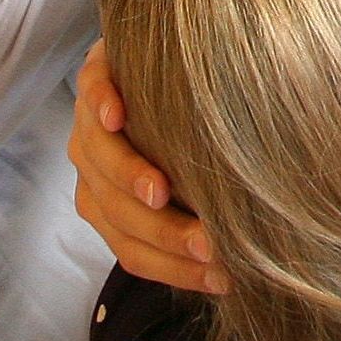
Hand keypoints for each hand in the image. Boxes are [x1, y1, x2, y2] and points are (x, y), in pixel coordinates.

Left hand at [70, 42, 221, 294]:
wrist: (167, 63)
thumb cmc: (187, 134)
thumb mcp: (197, 184)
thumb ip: (208, 216)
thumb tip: (251, 266)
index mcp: (113, 206)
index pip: (134, 249)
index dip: (174, 268)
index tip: (222, 278)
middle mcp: (95, 172)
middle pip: (118, 212)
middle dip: (164, 232)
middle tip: (208, 243)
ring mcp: (90, 125)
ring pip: (98, 160)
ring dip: (129, 178)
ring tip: (161, 192)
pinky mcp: (95, 74)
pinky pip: (90, 92)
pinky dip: (99, 106)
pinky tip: (117, 118)